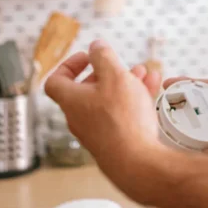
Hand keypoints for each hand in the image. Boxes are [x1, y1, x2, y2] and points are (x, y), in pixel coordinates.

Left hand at [44, 40, 166, 193]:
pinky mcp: (114, 141)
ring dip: (124, 84)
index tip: (87, 58)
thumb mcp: (114, 76)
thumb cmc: (122, 119)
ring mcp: (97, 131)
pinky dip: (133, 99)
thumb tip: (95, 46)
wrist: (136, 161)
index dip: (68, 65)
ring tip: (143, 73)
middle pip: (87, 89)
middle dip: (107, 73)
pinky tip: (152, 88)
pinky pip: (121, 114)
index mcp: (72, 100)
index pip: (56, 80)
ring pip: (108, 100)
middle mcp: (80, 117)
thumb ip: (104, 57)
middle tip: (120, 65)